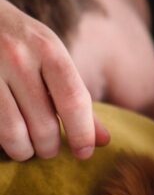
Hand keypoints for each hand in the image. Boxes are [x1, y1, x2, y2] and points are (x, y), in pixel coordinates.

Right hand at [0, 0, 108, 160]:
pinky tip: (9, 139)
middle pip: (45, 123)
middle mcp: (19, 58)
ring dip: (25, 151)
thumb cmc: (21, 41)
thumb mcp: (52, 57)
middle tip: (49, 149)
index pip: (74, 101)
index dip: (82, 134)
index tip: (84, 153)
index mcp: (49, 50)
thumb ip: (77, 97)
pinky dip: (3, 142)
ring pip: (13, 132)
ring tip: (28, 149)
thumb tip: (103, 141)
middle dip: (50, 147)